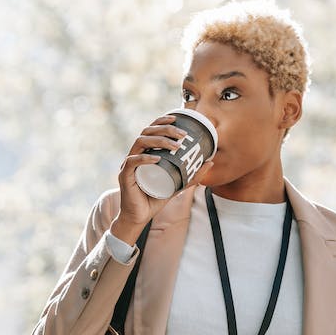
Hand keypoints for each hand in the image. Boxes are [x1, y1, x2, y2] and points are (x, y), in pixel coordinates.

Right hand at [110, 114, 214, 244]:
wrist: (140, 216)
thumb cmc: (155, 198)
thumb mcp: (178, 185)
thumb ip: (192, 175)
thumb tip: (211, 162)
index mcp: (144, 152)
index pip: (150, 130)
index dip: (161, 121)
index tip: (176, 118)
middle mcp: (135, 155)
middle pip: (146, 132)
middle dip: (164, 129)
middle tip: (182, 134)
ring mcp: (128, 164)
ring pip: (139, 143)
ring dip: (158, 141)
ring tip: (175, 146)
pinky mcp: (124, 176)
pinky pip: (131, 162)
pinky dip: (144, 158)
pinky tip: (157, 159)